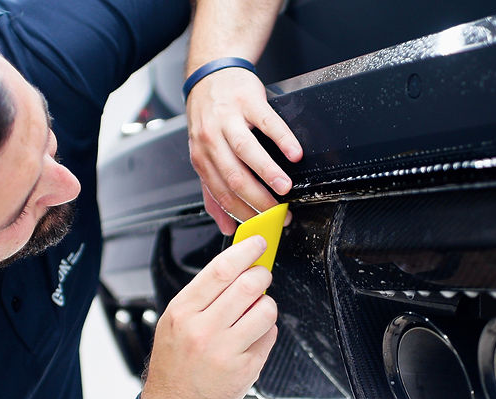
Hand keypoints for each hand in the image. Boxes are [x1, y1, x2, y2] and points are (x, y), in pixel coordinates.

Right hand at [141, 236, 278, 398]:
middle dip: (261, 275)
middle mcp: (203, 330)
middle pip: (248, 286)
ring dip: (266, 304)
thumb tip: (237, 266)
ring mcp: (226, 351)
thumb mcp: (175, 320)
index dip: (245, 252)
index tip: (257, 244)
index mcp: (183, 312)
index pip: (221, 270)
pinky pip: (269, 336)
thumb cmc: (175, 361)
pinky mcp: (245, 369)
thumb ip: (203, 294)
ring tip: (255, 310)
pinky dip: (265, 330)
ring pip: (265, 310)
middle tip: (261, 276)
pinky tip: (251, 337)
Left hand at [186, 68, 302, 233]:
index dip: (244, 213)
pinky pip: (267, 122)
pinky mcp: (247, 101)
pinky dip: (282, 139)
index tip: (264, 223)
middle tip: (280, 211)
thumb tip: (227, 226)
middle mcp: (211, 139)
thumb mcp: (205, 154)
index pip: (221, 194)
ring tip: (285, 187)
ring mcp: (229, 118)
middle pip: (233, 176)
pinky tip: (294, 152)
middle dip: (259, 199)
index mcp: (202, 158)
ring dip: (268, 172)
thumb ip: (213, 192)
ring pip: (246, 150)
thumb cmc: (210, 118)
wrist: (210, 75)